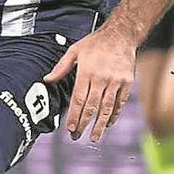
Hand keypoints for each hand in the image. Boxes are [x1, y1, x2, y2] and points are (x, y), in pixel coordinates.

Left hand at [44, 24, 136, 142]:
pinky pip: (120, 103)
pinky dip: (114, 115)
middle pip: (91, 107)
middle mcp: (101, 78)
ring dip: (100, 125)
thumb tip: (46, 79)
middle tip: (76, 136)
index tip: (69, 128)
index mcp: (86, 71)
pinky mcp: (127, 84)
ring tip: (94, 137)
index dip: (74, 115)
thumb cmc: (95, 43)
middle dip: (83, 124)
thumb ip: (61, 67)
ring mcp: (116, 82)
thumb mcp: (74, 50)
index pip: (78, 98)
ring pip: (107, 108)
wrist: (121, 35)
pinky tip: (108, 124)